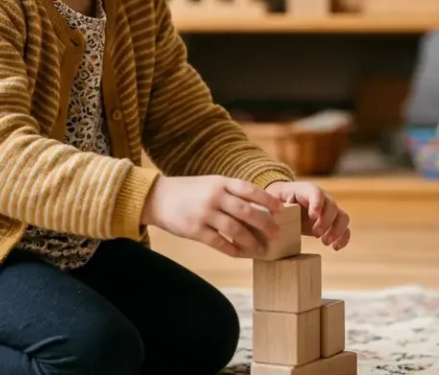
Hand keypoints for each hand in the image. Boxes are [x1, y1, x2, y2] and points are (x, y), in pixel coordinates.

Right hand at [140, 175, 284, 257]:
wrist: (156, 198)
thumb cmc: (188, 191)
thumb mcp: (210, 184)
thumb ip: (230, 192)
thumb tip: (258, 207)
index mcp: (220, 183)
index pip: (249, 190)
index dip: (268, 200)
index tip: (282, 210)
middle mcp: (214, 197)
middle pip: (246, 211)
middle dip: (265, 224)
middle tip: (277, 234)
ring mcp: (204, 214)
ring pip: (235, 229)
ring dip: (251, 241)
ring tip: (262, 249)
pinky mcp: (194, 230)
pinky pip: (218, 242)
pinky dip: (232, 249)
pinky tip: (240, 254)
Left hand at [265, 181, 351, 250]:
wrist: (284, 202)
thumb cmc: (277, 201)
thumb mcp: (272, 201)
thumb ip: (274, 207)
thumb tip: (274, 216)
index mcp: (306, 190)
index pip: (316, 192)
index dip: (317, 203)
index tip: (313, 215)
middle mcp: (322, 198)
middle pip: (332, 206)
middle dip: (326, 221)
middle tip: (315, 234)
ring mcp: (329, 210)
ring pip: (343, 217)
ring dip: (337, 230)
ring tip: (325, 242)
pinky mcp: (332, 223)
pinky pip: (345, 229)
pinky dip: (343, 238)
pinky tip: (335, 247)